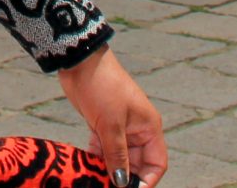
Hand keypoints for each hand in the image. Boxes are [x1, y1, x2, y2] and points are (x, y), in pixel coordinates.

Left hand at [57, 47, 165, 187]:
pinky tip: (87, 168)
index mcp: (149, 128)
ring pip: (118, 159)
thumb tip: (122, 183)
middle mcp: (137, 130)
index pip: (156, 164)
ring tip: (96, 181)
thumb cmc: (102, 86)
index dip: (147, 181)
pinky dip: (97, 160)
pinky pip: (103, 150)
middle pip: (137, 165)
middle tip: (108, 187)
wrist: (80, 61)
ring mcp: (119, 128)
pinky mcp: (102, 125)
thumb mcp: (110, 124)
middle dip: (124, 179)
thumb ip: (117, 155)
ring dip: (109, 171)